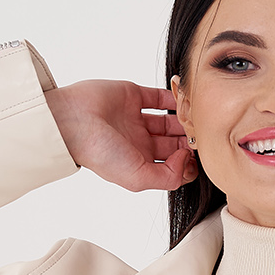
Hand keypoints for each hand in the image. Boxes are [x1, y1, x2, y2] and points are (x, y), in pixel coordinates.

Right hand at [45, 80, 196, 192]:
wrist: (72, 121)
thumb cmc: (98, 153)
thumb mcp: (137, 178)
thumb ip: (167, 177)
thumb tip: (186, 161)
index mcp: (140, 164)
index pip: (173, 166)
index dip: (187, 162)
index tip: (195, 157)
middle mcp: (140, 143)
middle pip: (174, 143)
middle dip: (189, 140)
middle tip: (201, 134)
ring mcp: (137, 119)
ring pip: (170, 121)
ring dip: (184, 119)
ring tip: (195, 117)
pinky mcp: (133, 96)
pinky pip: (160, 97)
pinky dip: (174, 96)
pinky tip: (184, 98)